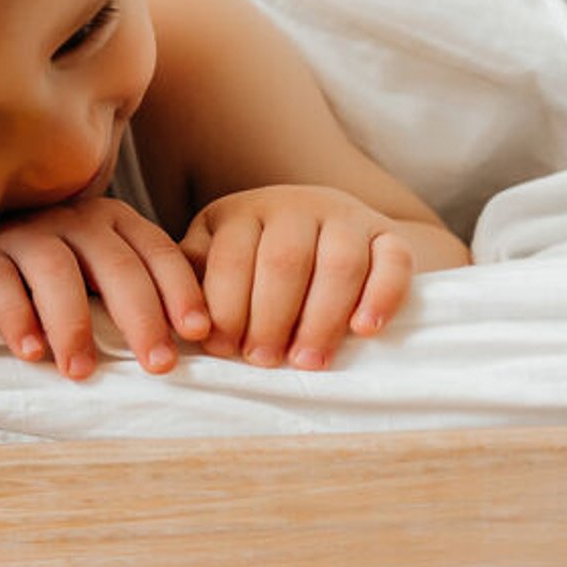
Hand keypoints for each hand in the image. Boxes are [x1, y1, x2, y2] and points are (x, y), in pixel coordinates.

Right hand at [0, 197, 210, 378]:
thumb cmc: (61, 276)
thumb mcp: (105, 272)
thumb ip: (141, 292)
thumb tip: (198, 341)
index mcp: (114, 221)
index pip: (157, 252)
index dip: (181, 291)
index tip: (198, 334)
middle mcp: (74, 220)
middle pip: (115, 265)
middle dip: (141, 317)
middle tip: (157, 365)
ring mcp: (26, 234)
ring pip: (56, 272)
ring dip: (74, 325)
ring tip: (81, 371)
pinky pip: (0, 286)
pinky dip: (17, 320)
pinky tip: (31, 353)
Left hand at [179, 185, 413, 369]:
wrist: (327, 234)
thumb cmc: (254, 262)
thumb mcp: (214, 258)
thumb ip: (193, 281)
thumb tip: (173, 322)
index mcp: (242, 212)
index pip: (231, 257)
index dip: (226, 306)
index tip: (222, 349)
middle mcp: (294, 204)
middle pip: (284, 261)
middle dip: (270, 317)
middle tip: (262, 361)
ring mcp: (345, 216)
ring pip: (339, 262)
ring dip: (322, 317)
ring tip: (307, 361)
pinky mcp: (388, 233)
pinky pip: (394, 259)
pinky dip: (382, 295)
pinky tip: (364, 329)